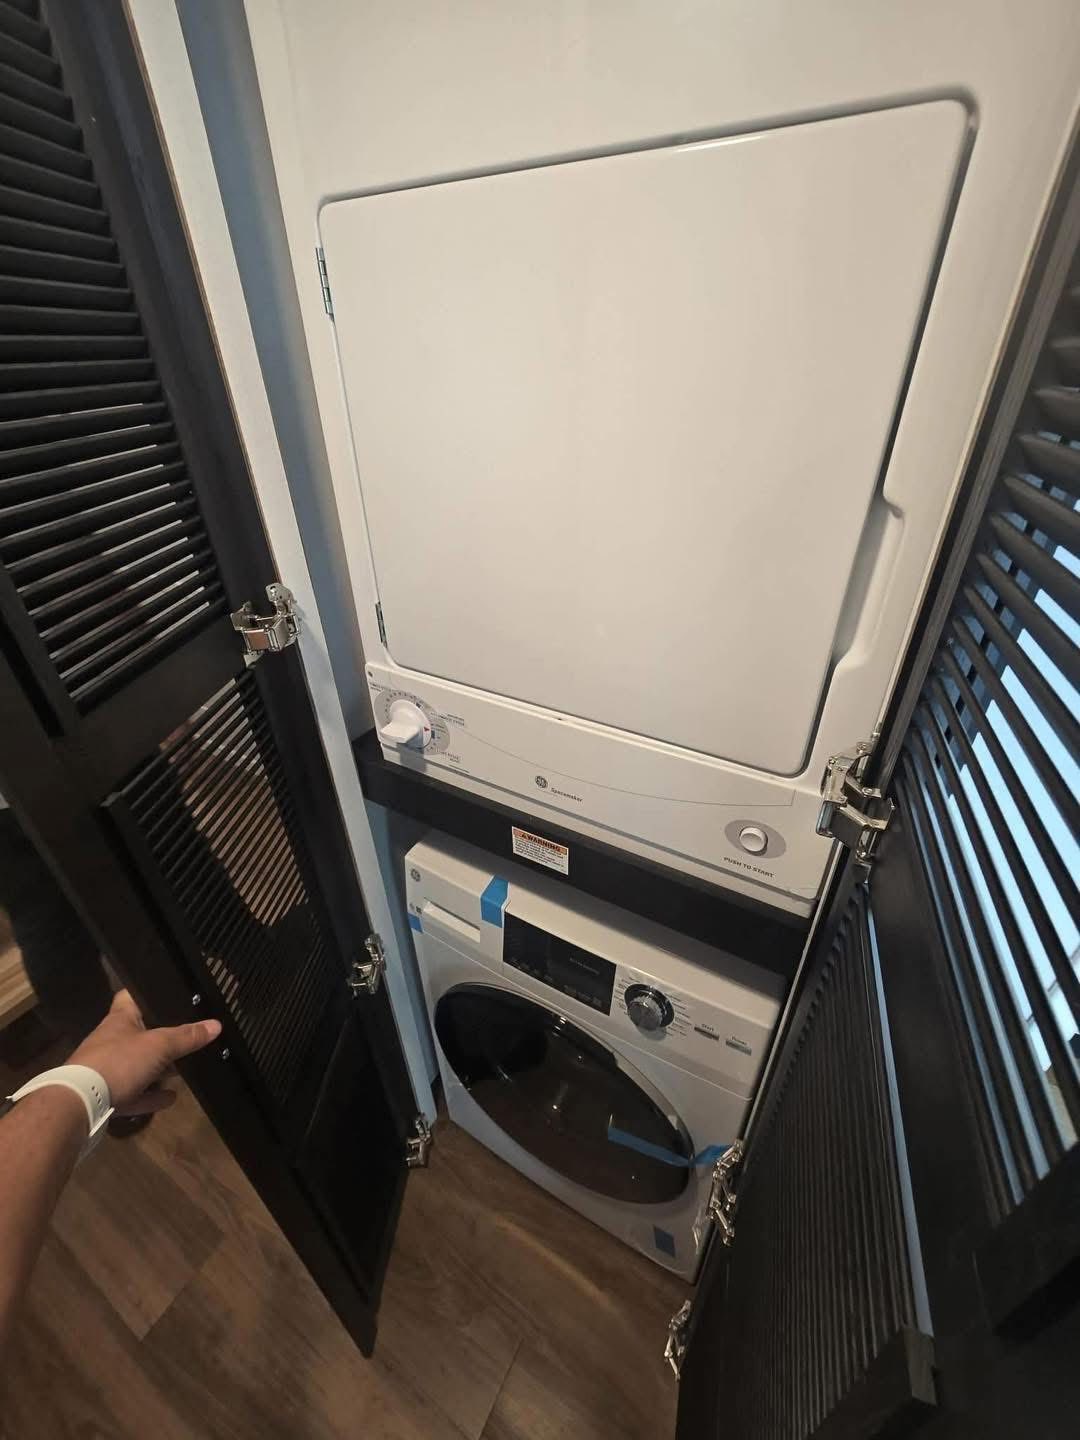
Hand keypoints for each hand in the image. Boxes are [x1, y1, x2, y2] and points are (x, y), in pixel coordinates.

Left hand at [68, 990, 221, 1115]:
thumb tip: (216, 1025)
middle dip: (163, 1038)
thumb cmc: (118, 1061)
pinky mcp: (106, 1095)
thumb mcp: (159, 1045)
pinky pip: (134, 1093)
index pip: (130, 995)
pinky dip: (151, 1096)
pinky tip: (170, 1098)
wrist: (80, 1102)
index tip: (169, 994)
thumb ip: (187, 1036)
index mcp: (120, 1019)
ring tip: (183, 1070)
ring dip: (158, 1069)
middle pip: (139, 1033)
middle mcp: (112, 1040)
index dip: (148, 992)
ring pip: (137, 1065)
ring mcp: (107, 1069)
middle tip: (188, 1038)